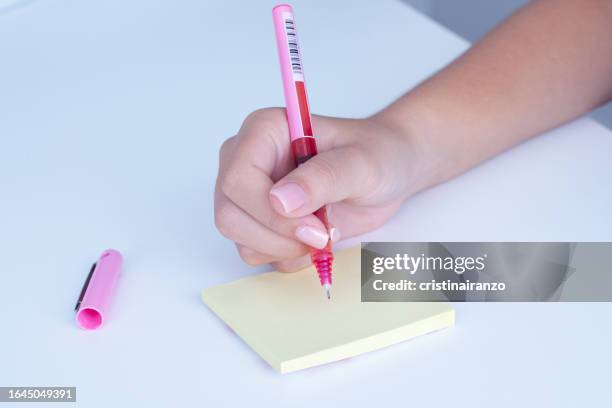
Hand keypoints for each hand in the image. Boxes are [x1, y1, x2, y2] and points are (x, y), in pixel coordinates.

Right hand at [214, 108, 424, 270]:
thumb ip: (324, 177)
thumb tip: (279, 200)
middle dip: (277, 236)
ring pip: (239, 238)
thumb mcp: (361, 163)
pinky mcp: (258, 220)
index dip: (269, 212)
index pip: (238, 179)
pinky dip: (287, 256)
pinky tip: (313, 238)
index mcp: (263, 131)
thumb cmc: (376, 155)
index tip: (314, 226)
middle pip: (229, 213)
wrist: (387, 172)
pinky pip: (255, 252)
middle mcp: (246, 160)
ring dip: (283, 248)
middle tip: (322, 234)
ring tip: (322, 231)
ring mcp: (249, 194)